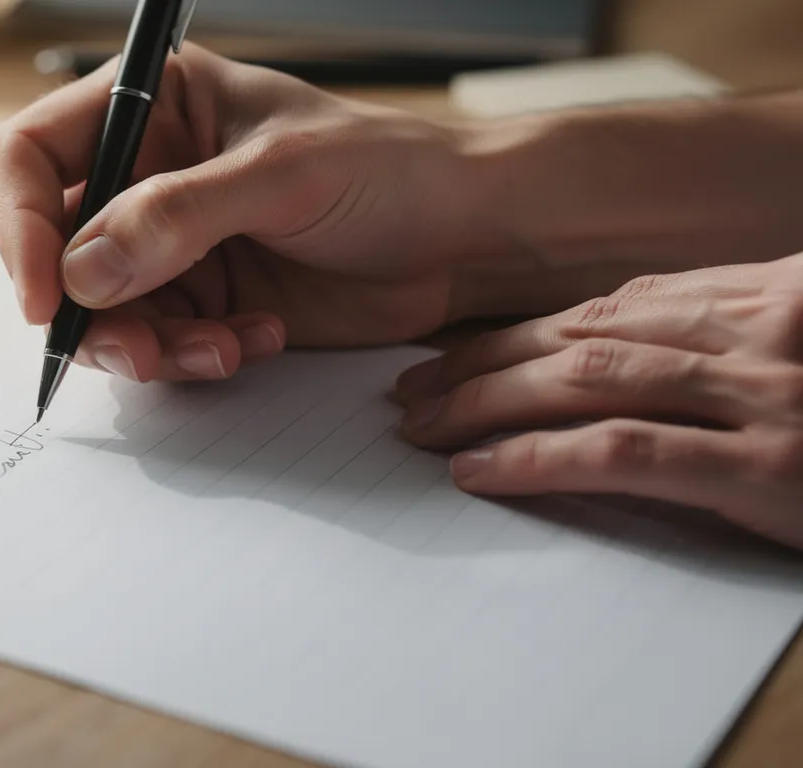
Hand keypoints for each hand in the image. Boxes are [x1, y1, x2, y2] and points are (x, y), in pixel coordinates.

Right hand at [0, 45, 491, 381]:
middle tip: (140, 348)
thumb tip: (82, 271)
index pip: (32, 156)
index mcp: (154, 107)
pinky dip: (192, 358)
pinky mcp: (201, 300)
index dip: (22, 226)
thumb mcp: (281, 177)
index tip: (49, 296)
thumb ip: (177, 216)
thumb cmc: (391, 171)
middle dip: (90, 309)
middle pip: (55, 249)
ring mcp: (170, 244)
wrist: (463, 240)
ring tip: (218, 350)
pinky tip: (254, 341)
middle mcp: (147, 174)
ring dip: (147, 346)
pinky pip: (156, 344)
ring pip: (101, 311)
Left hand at [396, 254, 802, 549]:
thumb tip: (642, 363)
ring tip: (423, 426)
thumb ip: (736, 346)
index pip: (617, 308)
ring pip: (588, 381)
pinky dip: (538, 457)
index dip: (526, 332)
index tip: (464, 354)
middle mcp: (759, 332)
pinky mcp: (770, 467)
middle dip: (485, 362)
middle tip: (415, 389)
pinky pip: (625, 452)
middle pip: (585, 337)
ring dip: (487, 401)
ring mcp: (765, 394)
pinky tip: (477, 469)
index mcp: (771, 297)